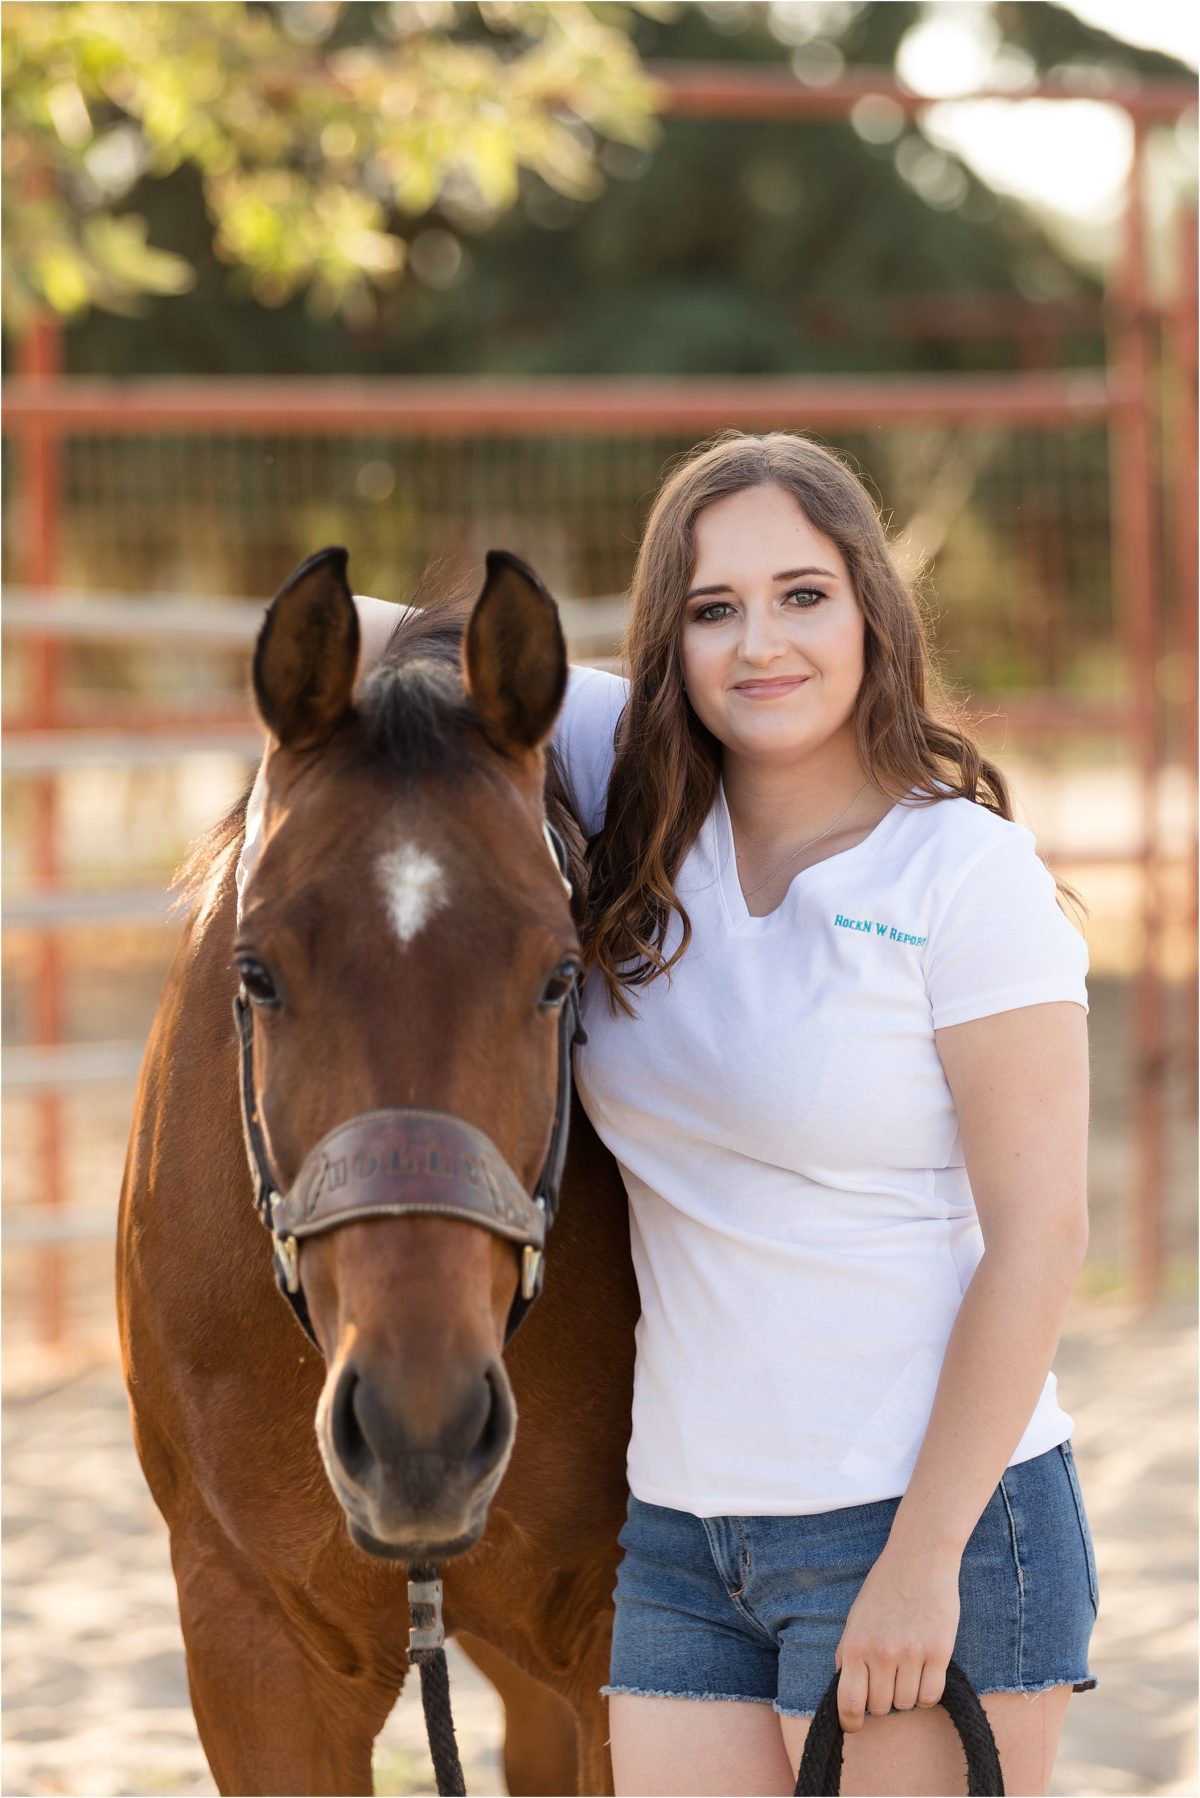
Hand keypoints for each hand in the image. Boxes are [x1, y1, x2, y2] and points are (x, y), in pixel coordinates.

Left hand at [833, 1545, 960, 1732]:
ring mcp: (911, 1655)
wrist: (919, 1558)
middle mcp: (881, 1654)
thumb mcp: (855, 1617)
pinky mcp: (939, 1653)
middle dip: (881, 1700)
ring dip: (905, 1694)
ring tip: (906, 1668)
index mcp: (854, 1645)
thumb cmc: (884, 1587)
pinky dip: (926, 1693)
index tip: (854, 1725)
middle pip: (880, 1708)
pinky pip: (931, 1696)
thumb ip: (847, 1653)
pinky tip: (924, 1674)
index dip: (850, 1722)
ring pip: (906, 1704)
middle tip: (886, 1679)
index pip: (848, 1703)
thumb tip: (845, 1688)